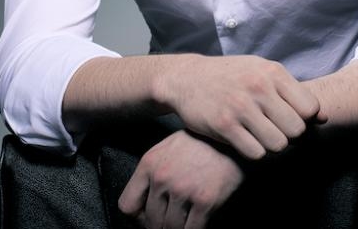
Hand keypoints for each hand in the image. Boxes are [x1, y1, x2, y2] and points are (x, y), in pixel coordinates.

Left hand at [118, 130, 244, 228]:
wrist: (230, 138)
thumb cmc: (199, 143)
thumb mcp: (166, 149)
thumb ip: (150, 174)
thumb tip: (143, 204)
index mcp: (149, 164)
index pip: (127, 205)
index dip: (137, 217)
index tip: (147, 217)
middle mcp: (162, 177)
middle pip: (150, 220)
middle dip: (158, 225)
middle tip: (170, 221)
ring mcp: (183, 190)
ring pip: (169, 227)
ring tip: (184, 222)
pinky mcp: (204, 200)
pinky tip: (197, 222)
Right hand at [159, 55, 326, 158]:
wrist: (187, 78)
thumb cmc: (231, 76)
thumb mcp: (262, 72)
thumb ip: (293, 92)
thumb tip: (324, 117)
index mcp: (272, 72)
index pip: (310, 108)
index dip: (305, 120)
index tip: (291, 119)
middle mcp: (258, 87)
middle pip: (297, 130)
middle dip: (289, 135)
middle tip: (275, 131)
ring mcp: (240, 107)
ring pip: (278, 145)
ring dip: (272, 146)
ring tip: (261, 136)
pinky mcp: (224, 125)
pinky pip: (255, 152)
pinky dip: (254, 151)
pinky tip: (245, 140)